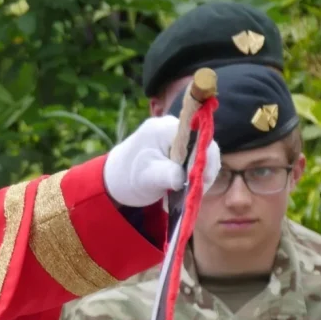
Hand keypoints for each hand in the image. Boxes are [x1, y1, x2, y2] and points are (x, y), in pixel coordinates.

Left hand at [103, 115, 220, 206]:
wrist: (115, 178)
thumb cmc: (127, 177)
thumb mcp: (147, 178)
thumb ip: (168, 175)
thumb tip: (187, 178)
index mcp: (165, 128)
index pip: (198, 140)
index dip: (205, 161)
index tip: (201, 182)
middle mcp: (173, 126)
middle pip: (203, 147)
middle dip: (201, 171)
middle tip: (194, 193)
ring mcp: (176, 134)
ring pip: (201, 154)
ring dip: (197, 175)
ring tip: (184, 194)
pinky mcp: (178, 145)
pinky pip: (195, 158)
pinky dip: (192, 174)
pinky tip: (180, 188)